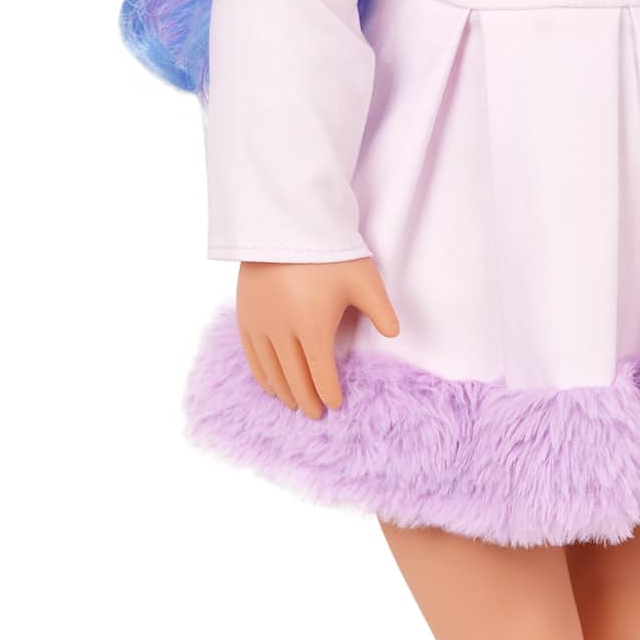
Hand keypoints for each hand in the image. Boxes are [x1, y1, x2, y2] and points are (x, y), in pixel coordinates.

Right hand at [235, 256, 400, 418]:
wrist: (286, 224)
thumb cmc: (329, 252)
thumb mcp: (363, 279)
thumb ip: (380, 310)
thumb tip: (394, 334)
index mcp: (313, 328)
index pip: (320, 373)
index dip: (328, 393)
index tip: (335, 405)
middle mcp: (283, 332)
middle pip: (294, 378)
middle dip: (307, 399)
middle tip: (315, 414)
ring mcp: (260, 325)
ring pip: (271, 371)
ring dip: (284, 391)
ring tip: (295, 404)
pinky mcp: (245, 315)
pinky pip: (252, 356)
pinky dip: (262, 375)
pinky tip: (270, 385)